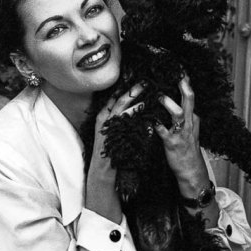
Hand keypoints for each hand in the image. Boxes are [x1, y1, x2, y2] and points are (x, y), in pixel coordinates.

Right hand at [85, 83, 144, 223]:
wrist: (103, 170)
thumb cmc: (112, 151)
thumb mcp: (117, 132)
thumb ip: (123, 119)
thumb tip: (135, 107)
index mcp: (105, 116)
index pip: (115, 97)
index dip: (127, 87)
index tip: (139, 79)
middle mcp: (103, 118)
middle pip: (118, 99)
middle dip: (132, 89)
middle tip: (146, 82)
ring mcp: (106, 126)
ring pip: (120, 108)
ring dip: (134, 99)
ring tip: (146, 92)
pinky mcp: (110, 133)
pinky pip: (124, 122)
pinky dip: (134, 115)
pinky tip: (144, 110)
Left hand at [154, 75, 210, 198]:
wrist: (191, 170)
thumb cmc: (188, 148)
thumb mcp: (192, 130)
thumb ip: (187, 115)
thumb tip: (181, 101)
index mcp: (193, 118)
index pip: (191, 96)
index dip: (186, 82)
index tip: (181, 69)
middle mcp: (189, 122)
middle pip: (189, 100)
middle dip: (184, 86)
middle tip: (177, 73)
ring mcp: (181, 132)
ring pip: (178, 114)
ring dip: (169, 104)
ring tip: (160, 96)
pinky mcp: (171, 142)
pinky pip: (162, 131)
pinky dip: (154, 124)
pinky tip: (147, 118)